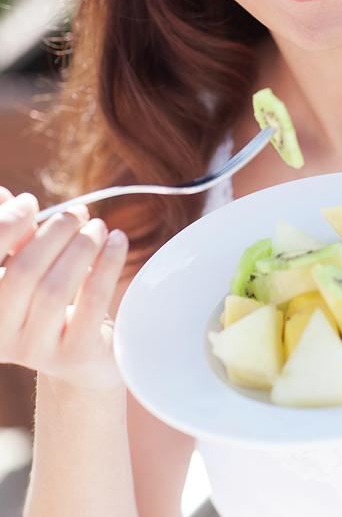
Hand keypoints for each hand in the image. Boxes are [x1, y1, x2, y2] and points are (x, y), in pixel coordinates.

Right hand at [0, 187, 128, 390]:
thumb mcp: (24, 266)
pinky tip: (118, 241)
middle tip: (78, 213)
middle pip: (22, 273)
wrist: (82, 358)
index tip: (30, 202)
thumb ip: (10, 235)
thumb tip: (3, 196)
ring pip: (55, 289)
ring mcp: (35, 352)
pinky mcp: (75, 356)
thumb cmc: (46, 300)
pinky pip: (92, 302)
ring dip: (82, 246)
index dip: (6, 224)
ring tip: (99, 227)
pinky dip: (107, 264)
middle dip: (53, 232)